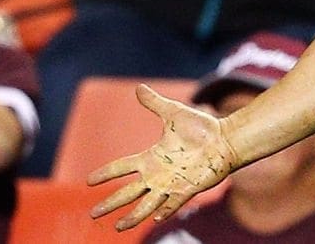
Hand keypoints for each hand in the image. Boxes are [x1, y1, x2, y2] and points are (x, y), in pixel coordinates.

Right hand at [87, 84, 236, 230]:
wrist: (225, 138)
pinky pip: (174, 203)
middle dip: (111, 202)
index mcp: (151, 157)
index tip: (89, 181)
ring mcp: (172, 183)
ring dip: (133, 216)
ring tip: (117, 227)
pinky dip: (164, 210)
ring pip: (147, 204)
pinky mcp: (188, 188)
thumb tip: (139, 87)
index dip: (106, 173)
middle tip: (92, 214)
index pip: (122, 167)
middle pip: (128, 191)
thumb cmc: (201, 127)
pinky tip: (154, 219)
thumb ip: (155, 103)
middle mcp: (158, 174)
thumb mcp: (174, 113)